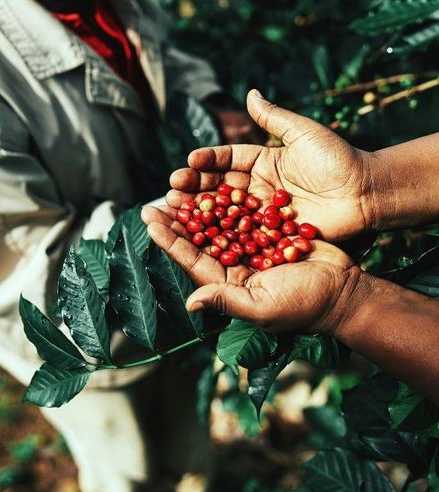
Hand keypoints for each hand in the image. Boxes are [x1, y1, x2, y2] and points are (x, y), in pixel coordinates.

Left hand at [141, 205, 359, 333]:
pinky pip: (245, 214)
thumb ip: (226, 301)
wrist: (343, 290)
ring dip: (200, 206)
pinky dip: (230, 200)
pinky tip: (215, 183)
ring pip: (219, 224)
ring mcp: (253, 249)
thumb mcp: (262, 307)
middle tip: (157, 199)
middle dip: (178, 220)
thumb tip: (190, 303)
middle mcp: (236, 266)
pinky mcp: (270, 234)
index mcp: (228, 284)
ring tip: (180, 186)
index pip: (192, 260)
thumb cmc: (304, 305)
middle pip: (200, 240)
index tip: (151, 220)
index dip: (170, 241)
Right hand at [169, 90, 379, 241]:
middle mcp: (260, 187)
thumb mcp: (304, 133)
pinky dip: (223, 235)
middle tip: (171, 190)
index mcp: (264, 161)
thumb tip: (249, 93)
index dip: (208, 161)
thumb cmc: (337, 159)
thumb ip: (274, 118)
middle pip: (221, 188)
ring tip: (176, 210)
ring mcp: (264, 213)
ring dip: (201, 212)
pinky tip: (201, 236)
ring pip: (227, 212)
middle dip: (195, 188)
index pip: (229, 160)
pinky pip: (244, 234)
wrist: (365, 193)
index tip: (188, 162)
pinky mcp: (272, 234)